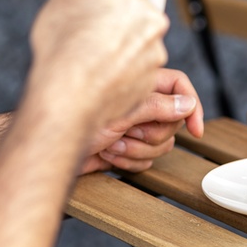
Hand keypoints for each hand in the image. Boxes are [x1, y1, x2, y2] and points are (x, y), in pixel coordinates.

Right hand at [27, 0, 168, 126]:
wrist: (69, 93)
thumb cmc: (63, 41)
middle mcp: (152, 15)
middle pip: (140, 4)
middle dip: (121, 10)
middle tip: (92, 22)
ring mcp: (155, 46)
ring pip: (142, 34)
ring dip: (125, 38)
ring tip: (93, 50)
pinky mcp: (152, 73)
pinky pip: (141, 62)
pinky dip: (126, 63)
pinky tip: (103, 68)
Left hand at [79, 69, 204, 173]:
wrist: (51, 148)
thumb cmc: (74, 118)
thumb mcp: (123, 109)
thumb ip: (159, 105)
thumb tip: (187, 104)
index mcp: (141, 84)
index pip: (180, 88)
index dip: (192, 107)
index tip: (196, 130)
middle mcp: (140, 105)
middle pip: (173, 122)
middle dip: (152, 133)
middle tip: (129, 130)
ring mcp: (134, 128)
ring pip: (162, 145)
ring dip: (137, 149)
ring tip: (112, 142)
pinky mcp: (127, 150)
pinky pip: (147, 162)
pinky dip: (129, 161)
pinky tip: (108, 154)